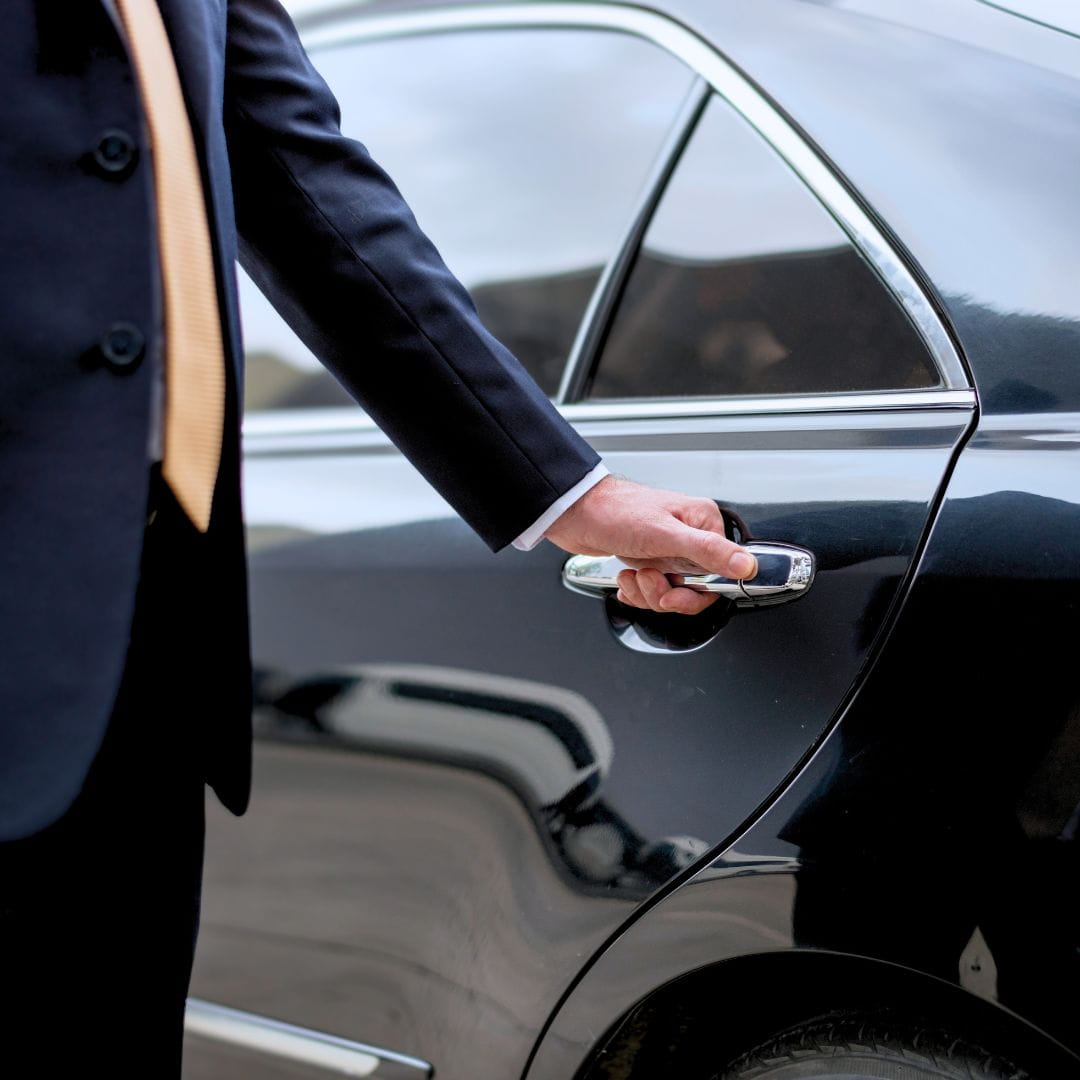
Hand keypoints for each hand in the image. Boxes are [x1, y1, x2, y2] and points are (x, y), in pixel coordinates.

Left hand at [543, 475, 756, 614]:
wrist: (573, 513)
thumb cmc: (614, 512)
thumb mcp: (665, 535)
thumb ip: (708, 552)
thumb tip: (746, 565)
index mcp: (702, 524)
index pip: (721, 574)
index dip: (696, 592)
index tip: (676, 593)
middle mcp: (688, 536)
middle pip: (696, 588)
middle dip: (667, 594)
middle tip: (649, 581)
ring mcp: (668, 549)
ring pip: (672, 592)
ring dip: (648, 592)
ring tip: (632, 576)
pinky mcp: (649, 559)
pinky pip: (654, 590)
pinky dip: (638, 592)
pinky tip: (626, 579)